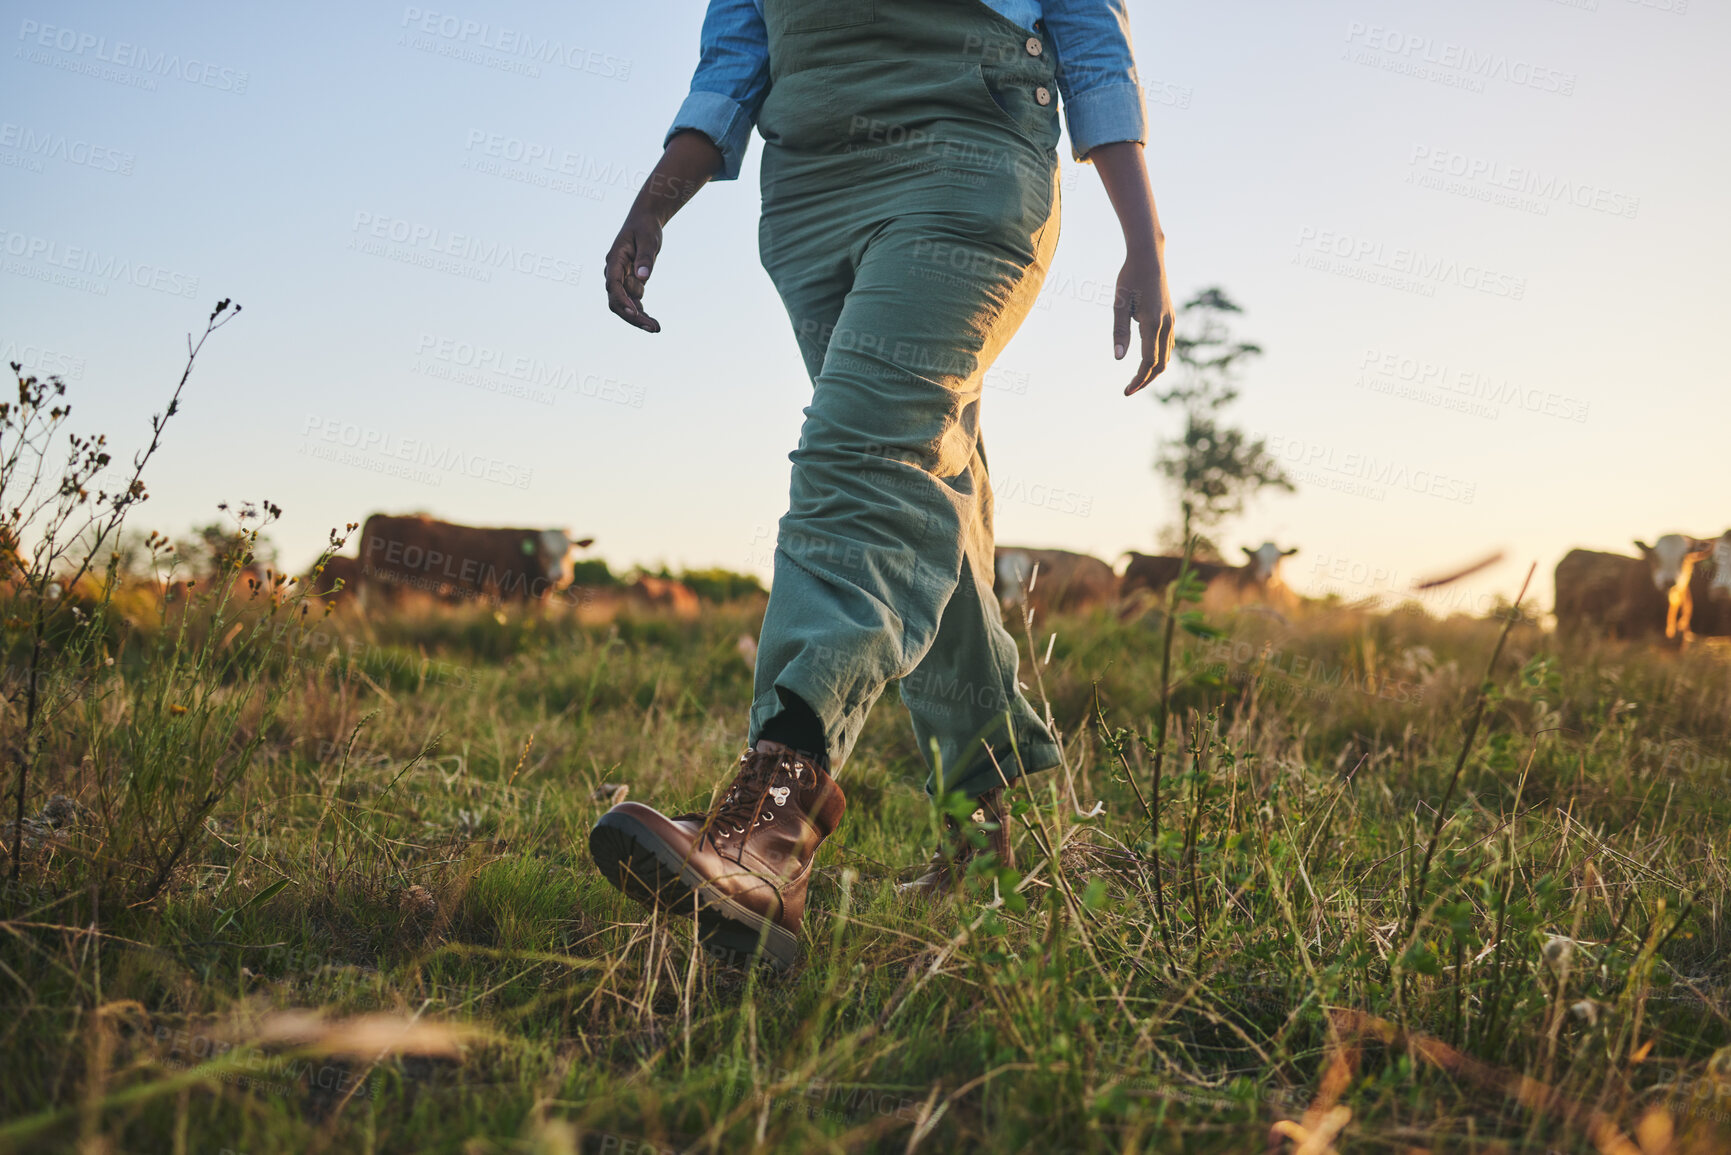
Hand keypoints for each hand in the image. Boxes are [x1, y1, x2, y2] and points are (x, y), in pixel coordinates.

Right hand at [604, 209, 662, 332]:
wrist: (645, 221)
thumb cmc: (646, 227)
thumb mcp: (649, 239)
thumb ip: (645, 258)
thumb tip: (643, 277)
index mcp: (615, 260)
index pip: (613, 285)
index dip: (622, 300)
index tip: (635, 312)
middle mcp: (614, 272)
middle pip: (617, 300)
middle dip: (633, 316)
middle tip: (652, 327)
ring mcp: (621, 279)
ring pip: (625, 305)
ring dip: (639, 318)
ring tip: (656, 328)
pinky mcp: (630, 283)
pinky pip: (634, 302)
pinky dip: (642, 313)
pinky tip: (654, 323)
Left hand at [1113, 243, 1173, 395]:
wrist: (1149, 257)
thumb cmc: (1130, 278)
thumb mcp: (1119, 304)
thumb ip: (1119, 332)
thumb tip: (1118, 358)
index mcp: (1152, 323)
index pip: (1148, 361)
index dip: (1138, 379)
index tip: (1126, 391)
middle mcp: (1165, 325)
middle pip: (1160, 364)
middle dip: (1145, 380)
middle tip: (1129, 390)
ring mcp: (1170, 321)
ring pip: (1167, 356)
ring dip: (1153, 371)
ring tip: (1137, 379)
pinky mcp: (1170, 317)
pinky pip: (1168, 345)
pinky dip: (1159, 358)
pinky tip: (1147, 360)